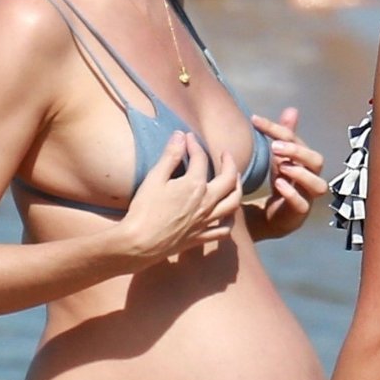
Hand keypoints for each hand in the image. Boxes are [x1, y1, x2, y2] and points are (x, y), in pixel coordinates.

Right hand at [123, 131, 241, 263]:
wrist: (140, 243)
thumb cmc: (144, 210)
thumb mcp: (154, 178)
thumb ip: (170, 156)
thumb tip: (180, 135)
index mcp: (195, 185)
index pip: (200, 159)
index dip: (194, 145)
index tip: (187, 138)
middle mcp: (207, 202)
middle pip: (229, 179)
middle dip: (229, 163)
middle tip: (226, 155)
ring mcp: (207, 221)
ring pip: (233, 204)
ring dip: (238, 189)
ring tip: (236, 180)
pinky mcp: (202, 237)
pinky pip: (224, 230)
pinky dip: (229, 222)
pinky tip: (227, 216)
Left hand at [251, 108, 327, 238]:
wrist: (271, 216)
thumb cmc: (280, 183)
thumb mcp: (279, 157)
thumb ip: (285, 135)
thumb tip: (292, 109)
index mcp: (306, 161)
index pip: (297, 140)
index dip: (279, 129)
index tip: (255, 120)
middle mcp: (311, 177)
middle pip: (316, 161)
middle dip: (297, 152)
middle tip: (275, 147)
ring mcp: (308, 197)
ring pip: (318, 185)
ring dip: (301, 174)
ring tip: (281, 166)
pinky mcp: (299, 214)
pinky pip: (302, 204)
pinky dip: (292, 194)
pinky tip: (279, 184)